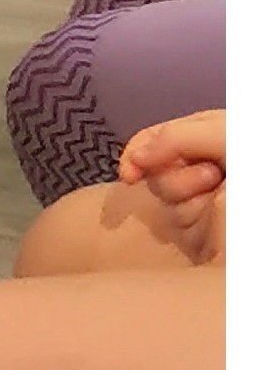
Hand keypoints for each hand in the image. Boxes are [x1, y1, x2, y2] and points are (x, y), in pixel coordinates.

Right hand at [119, 111, 226, 265]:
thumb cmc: (252, 167)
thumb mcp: (225, 136)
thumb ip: (176, 139)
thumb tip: (137, 158)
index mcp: (203, 138)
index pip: (153, 140)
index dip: (136, 155)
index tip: (129, 175)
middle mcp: (199, 167)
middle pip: (155, 175)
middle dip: (178, 180)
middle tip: (213, 178)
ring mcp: (202, 201)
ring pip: (166, 204)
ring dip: (192, 203)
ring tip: (223, 199)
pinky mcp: (206, 233)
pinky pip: (183, 229)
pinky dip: (198, 226)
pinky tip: (219, 225)